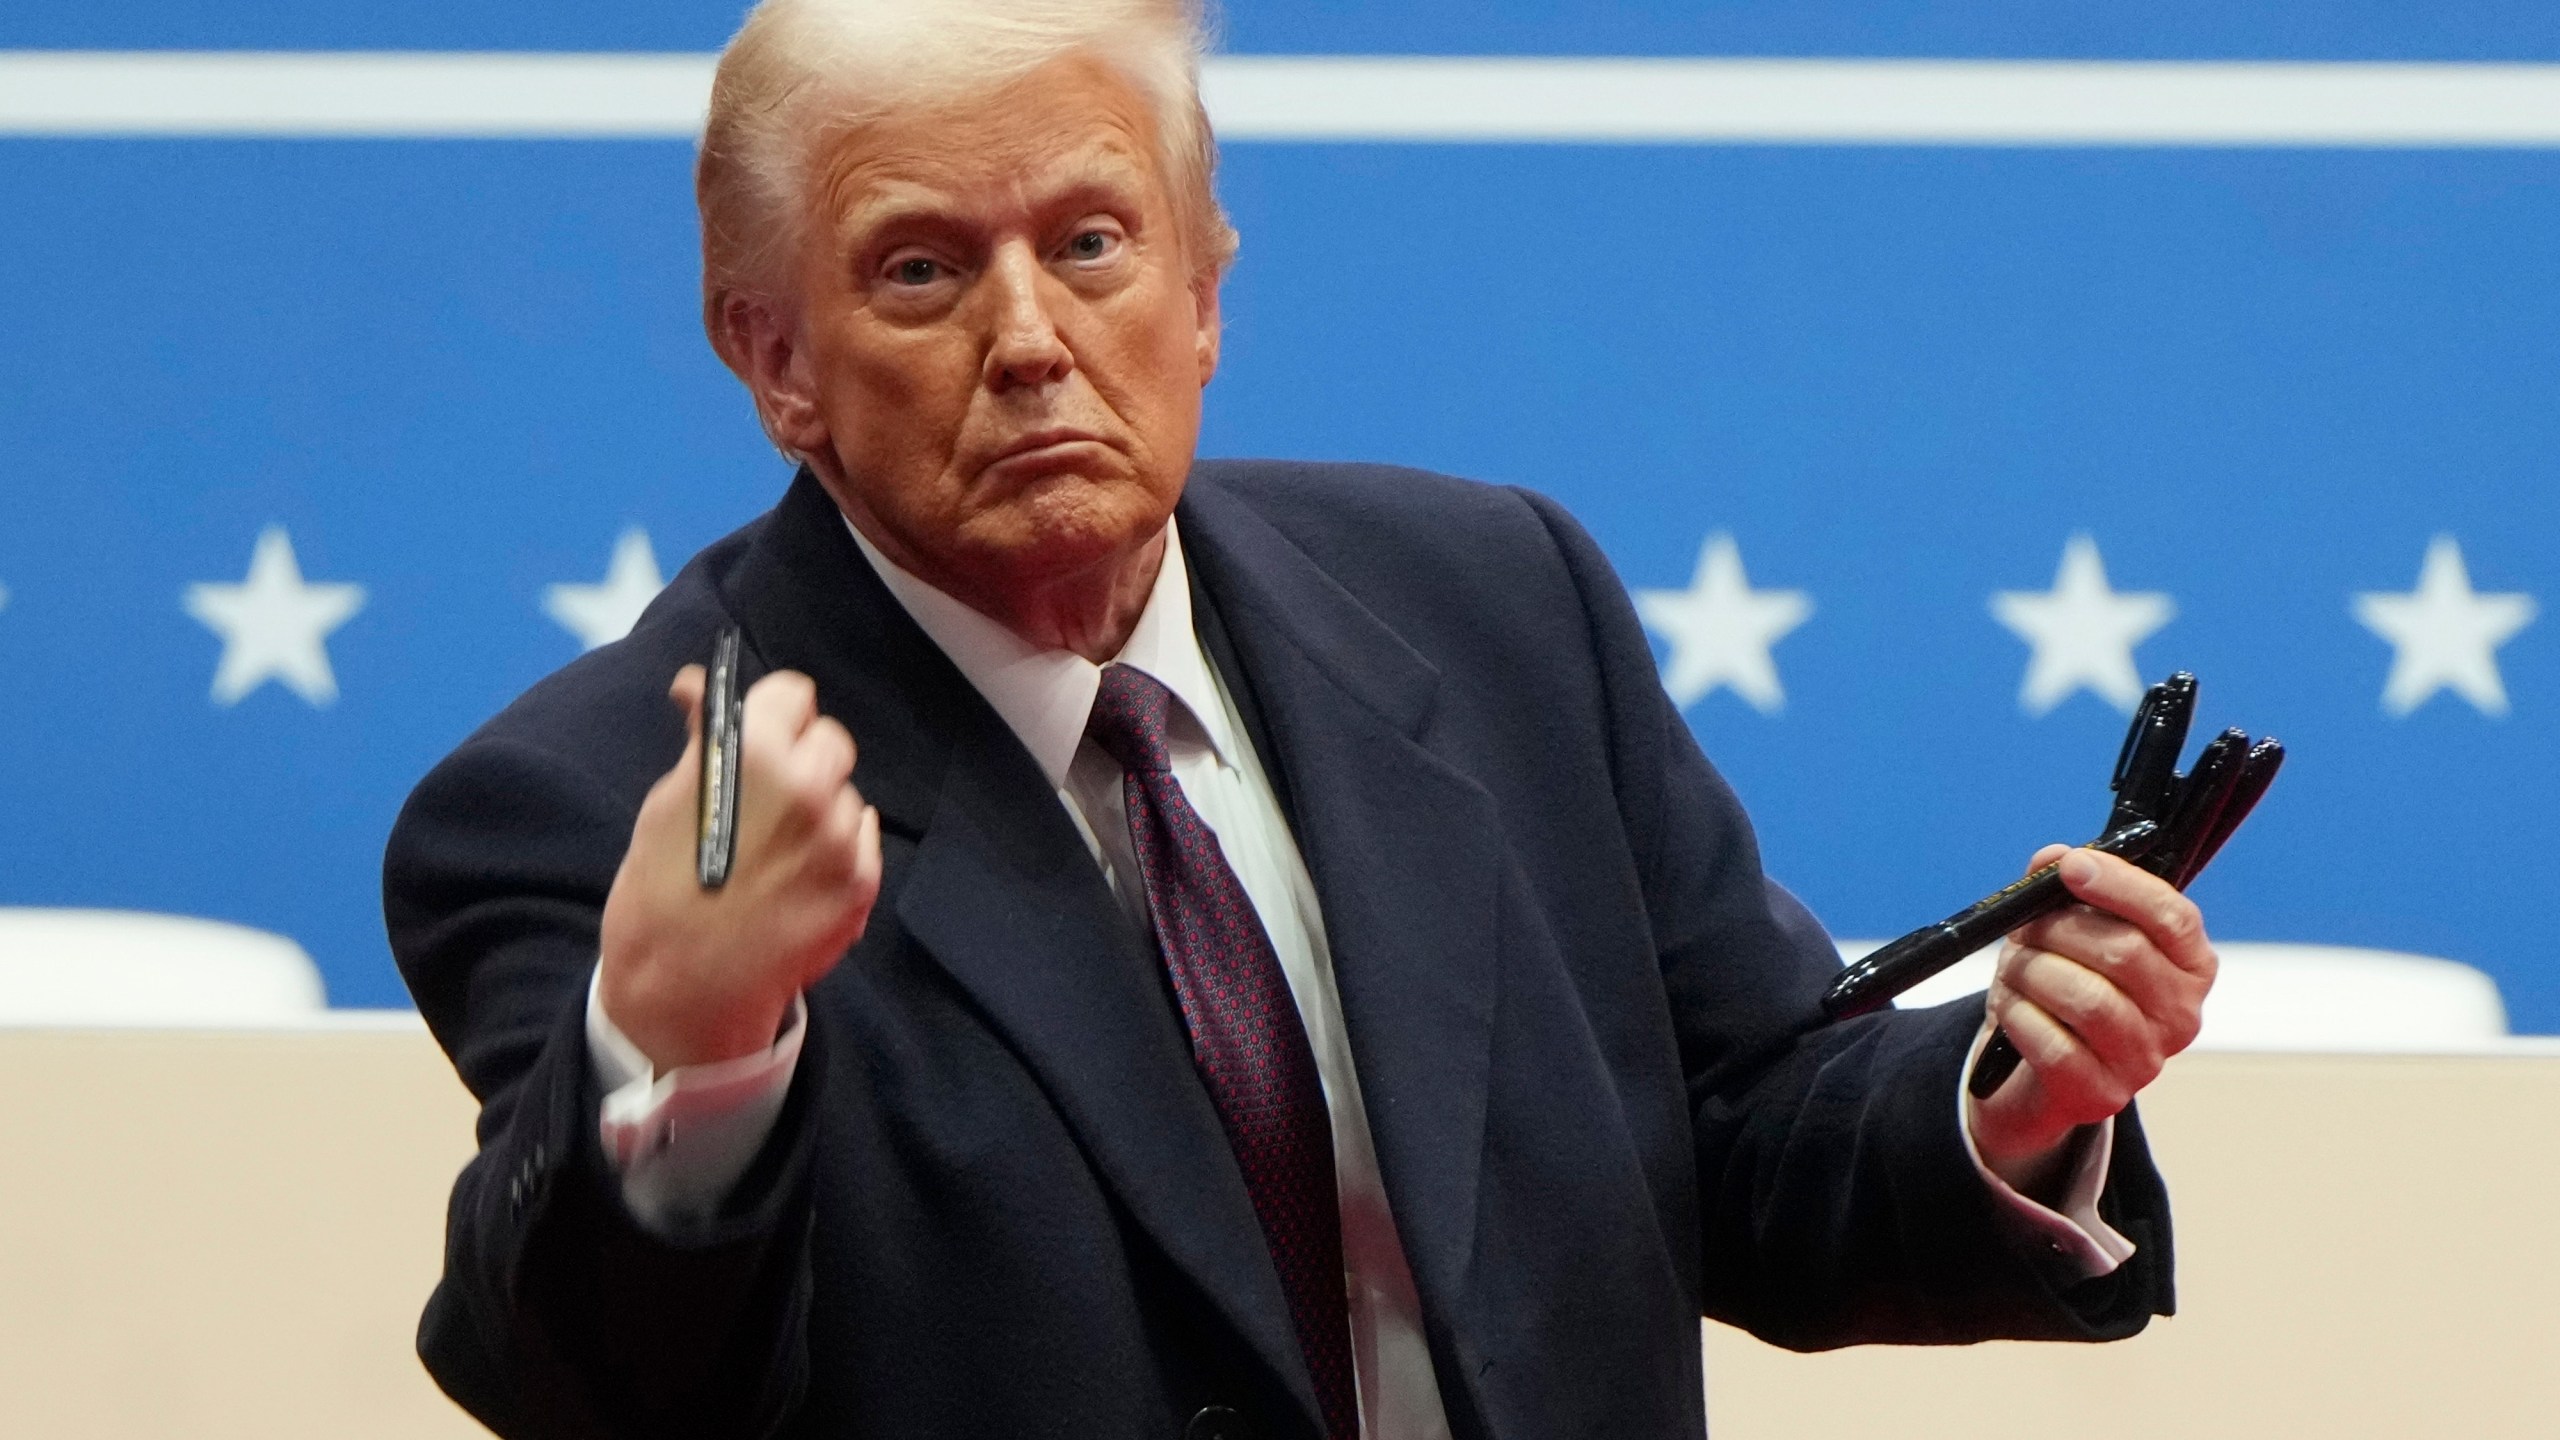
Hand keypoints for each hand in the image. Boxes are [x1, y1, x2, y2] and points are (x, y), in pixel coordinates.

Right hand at [598, 665, 882, 1069]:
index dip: (774, 712)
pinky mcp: (861, 881)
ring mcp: (841, 838)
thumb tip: (699, 685)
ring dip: (820, 807)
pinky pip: (861, 837)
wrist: (683, 988)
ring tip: (775, 848)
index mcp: (754, 754)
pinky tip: (797, 875)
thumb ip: (704, 739)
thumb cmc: (660, 891)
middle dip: (802, 757)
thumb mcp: (669, 804)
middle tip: (769, 794)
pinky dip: (838, 847)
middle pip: (829, 739)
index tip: (763, 731)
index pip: (793, 694)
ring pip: (844, 792)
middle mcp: (809, 787)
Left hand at [1967, 844, 2216, 1198]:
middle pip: (2124, 952)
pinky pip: (2055, 1045)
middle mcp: (2180, 1015)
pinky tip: (2011, 1006)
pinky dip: (2019, 1015)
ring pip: (2088, 999)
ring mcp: (2146, 1061)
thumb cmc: (2062, 986)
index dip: (2121, 884)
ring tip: (2014, 969)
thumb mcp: (2064, 932)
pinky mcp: (2102, 1095)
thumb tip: (2051, 858)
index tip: (2071, 865)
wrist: (2036, 1072)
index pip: (2173, 916)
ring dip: (2033, 972)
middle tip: (2025, 929)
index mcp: (2189, 966)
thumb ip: (2063, 891)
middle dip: (2058, 929)